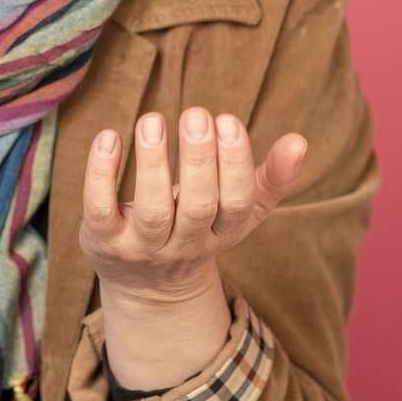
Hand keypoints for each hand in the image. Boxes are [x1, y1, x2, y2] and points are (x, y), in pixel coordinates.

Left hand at [81, 106, 308, 304]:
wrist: (147, 286)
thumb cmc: (200, 227)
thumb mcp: (240, 210)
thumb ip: (271, 177)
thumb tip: (301, 141)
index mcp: (223, 232)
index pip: (237, 203)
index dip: (234, 164)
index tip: (228, 120)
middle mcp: (186, 244)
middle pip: (197, 207)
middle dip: (198, 160)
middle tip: (196, 114)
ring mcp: (143, 247)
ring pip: (152, 211)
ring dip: (153, 163)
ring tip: (153, 119)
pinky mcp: (103, 242)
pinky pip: (100, 210)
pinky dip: (101, 175)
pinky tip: (109, 138)